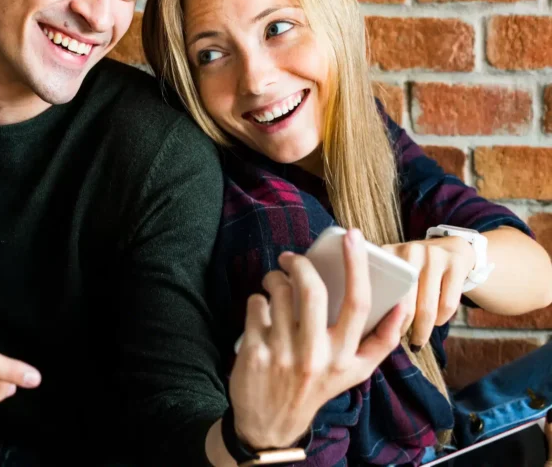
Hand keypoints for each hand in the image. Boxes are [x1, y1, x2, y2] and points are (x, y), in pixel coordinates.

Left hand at [229, 229, 404, 449]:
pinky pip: (256, 305)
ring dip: (273, 278)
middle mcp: (318, 357)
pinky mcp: (256, 353)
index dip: (357, 266)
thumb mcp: (353, 372)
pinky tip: (261, 307)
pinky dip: (257, 298)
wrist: (271, 424)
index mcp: (347, 358)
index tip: (352, 236)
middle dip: (300, 264)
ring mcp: (285, 355)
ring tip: (273, 281)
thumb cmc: (316, 386)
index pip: (359, 304)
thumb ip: (380, 342)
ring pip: (279, 293)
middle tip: (291, 257)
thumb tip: (403, 304)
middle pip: (313, 291)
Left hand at [380, 236, 473, 350]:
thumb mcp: (395, 269)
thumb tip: (363, 323)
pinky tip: (436, 323)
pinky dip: (441, 319)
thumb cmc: (416, 268)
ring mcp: (434, 255)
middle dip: (403, 328)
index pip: (380, 292)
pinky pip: (448, 304)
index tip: (379, 334)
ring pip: (428, 308)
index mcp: (387, 253)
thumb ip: (380, 286)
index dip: (381, 317)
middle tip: (401, 343)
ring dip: (423, 331)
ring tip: (417, 341)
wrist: (453, 248)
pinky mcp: (456, 264)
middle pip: (405, 303)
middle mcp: (409, 251)